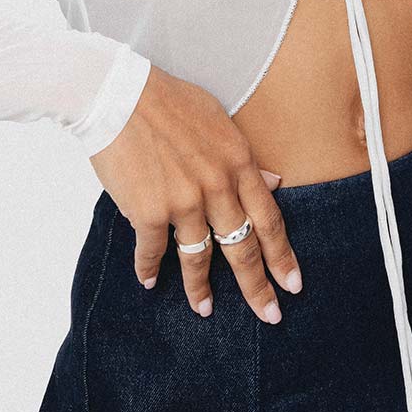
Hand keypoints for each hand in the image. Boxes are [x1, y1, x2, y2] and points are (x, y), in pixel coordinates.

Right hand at [89, 64, 302, 324]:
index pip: (269, 219)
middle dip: (257, 287)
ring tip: (205, 309)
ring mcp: (184, 202)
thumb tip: (276, 181)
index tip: (293, 284)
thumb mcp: (218, 121)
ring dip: (200, 288)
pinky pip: (153, 251)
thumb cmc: (167, 101)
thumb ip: (244, 157)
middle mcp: (217, 186)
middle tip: (269, 316)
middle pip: (244, 247)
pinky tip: (149, 282)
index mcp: (238, 161)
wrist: (117, 95)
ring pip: (199, 257)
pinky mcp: (149, 212)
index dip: (282, 256)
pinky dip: (149, 269)